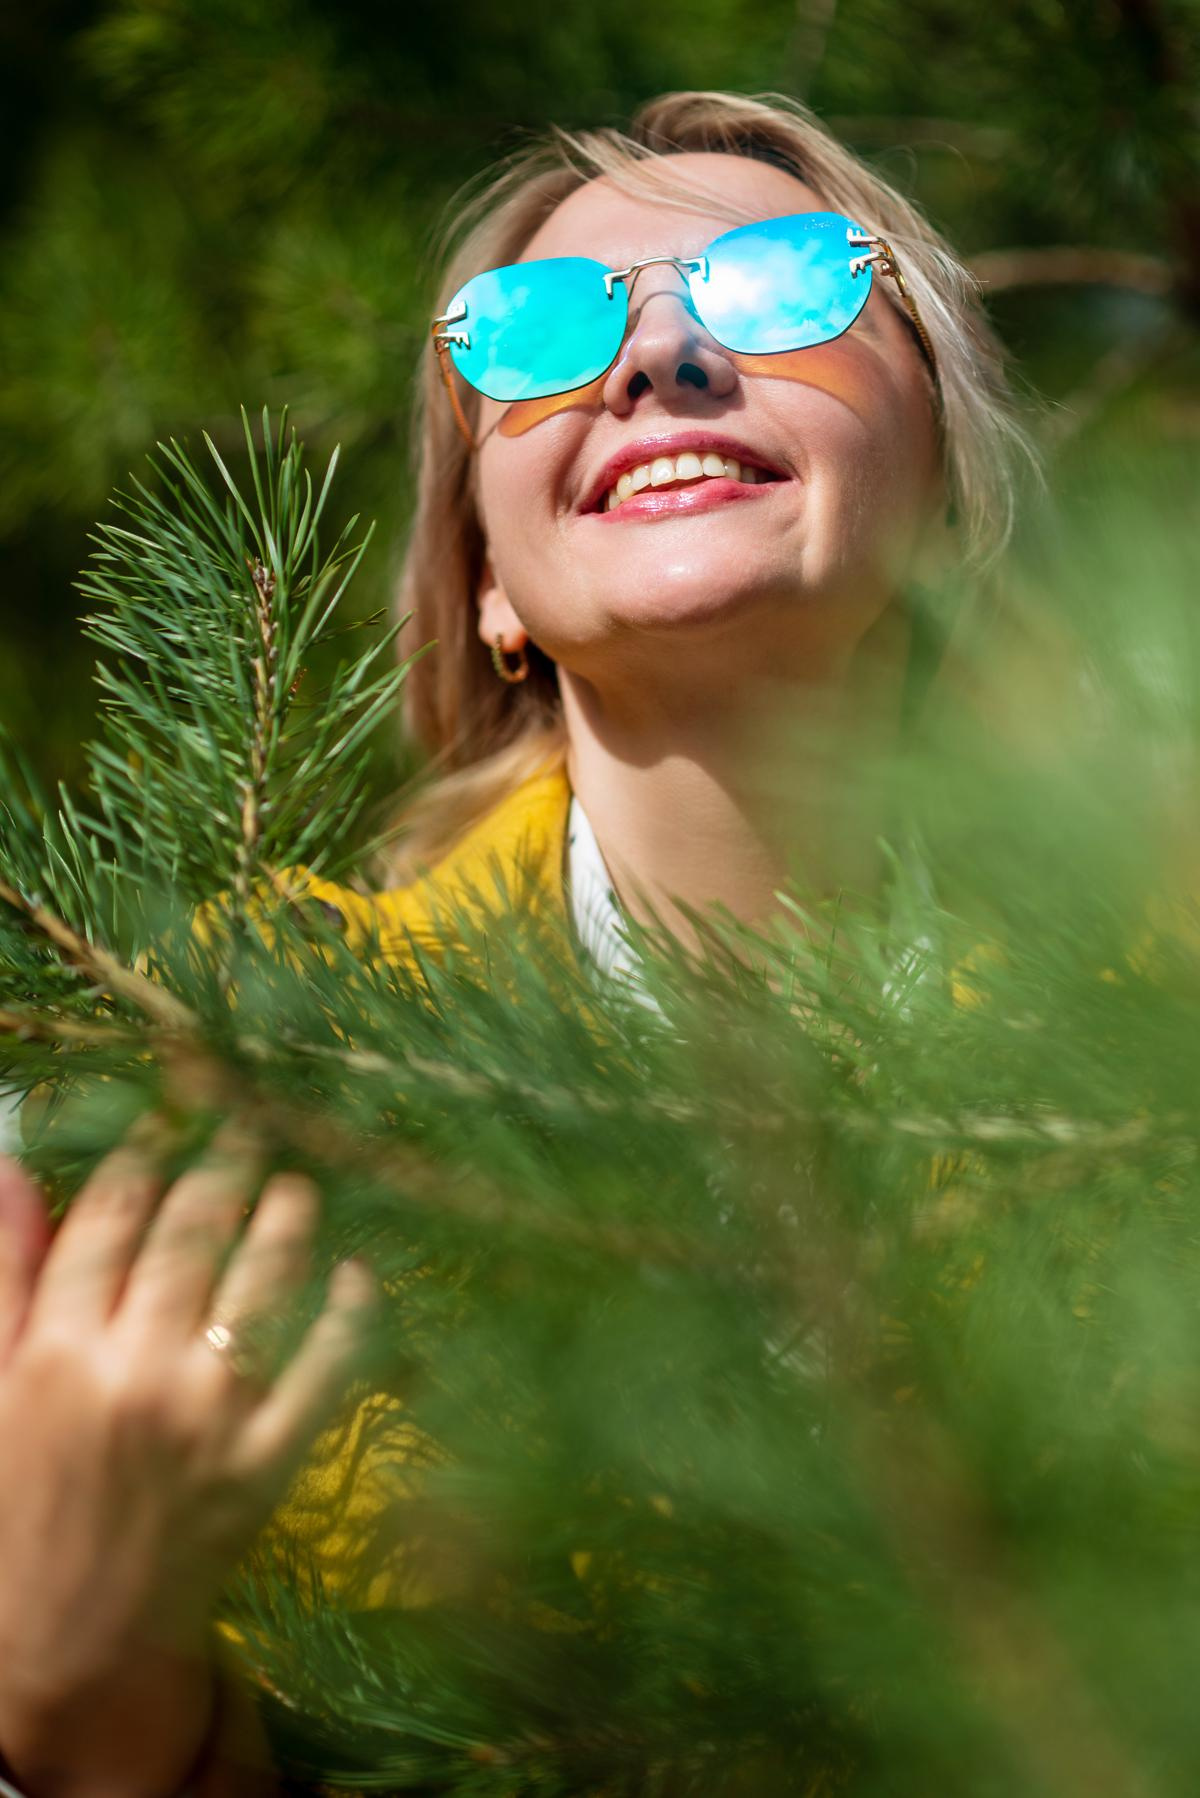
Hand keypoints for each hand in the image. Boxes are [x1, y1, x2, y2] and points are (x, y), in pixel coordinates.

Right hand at [0, 1118, 375, 1797]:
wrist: (74, 1637)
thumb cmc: (26, 1500)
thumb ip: (8, 1274)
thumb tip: (10, 1164)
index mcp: (57, 1350)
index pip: (110, 1217)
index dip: (147, 1152)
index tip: (174, 1112)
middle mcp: (134, 1372)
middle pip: (194, 1233)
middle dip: (227, 1163)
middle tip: (255, 1120)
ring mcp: (208, 1418)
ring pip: (263, 1283)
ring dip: (289, 1217)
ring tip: (300, 1181)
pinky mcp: (267, 1463)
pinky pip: (325, 1369)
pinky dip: (349, 1314)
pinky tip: (359, 1271)